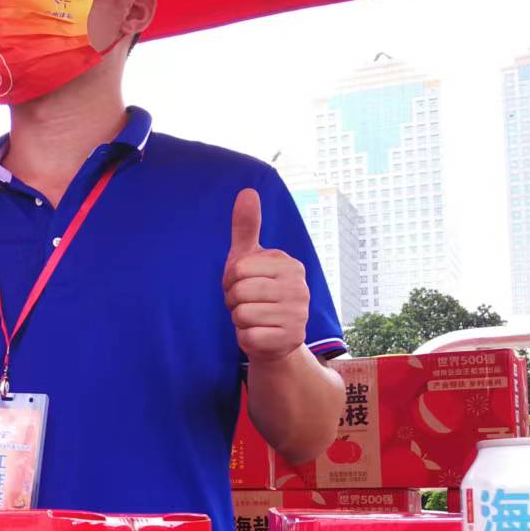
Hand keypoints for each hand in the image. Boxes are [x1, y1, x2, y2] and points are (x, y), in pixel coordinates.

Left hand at [223, 188, 308, 363]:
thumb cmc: (257, 292)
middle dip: (232, 300)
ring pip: (241, 314)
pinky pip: (247, 337)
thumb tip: (247, 190)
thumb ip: (247, 227)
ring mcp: (298, 315)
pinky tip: (259, 334)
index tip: (241, 284)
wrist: (274, 337)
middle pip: (239, 291)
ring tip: (253, 318)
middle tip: (245, 303)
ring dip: (238, 319)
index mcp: (290, 265)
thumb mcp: (249, 258)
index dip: (230, 279)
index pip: (238, 268)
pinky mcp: (289, 340)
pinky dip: (245, 338)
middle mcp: (300, 289)